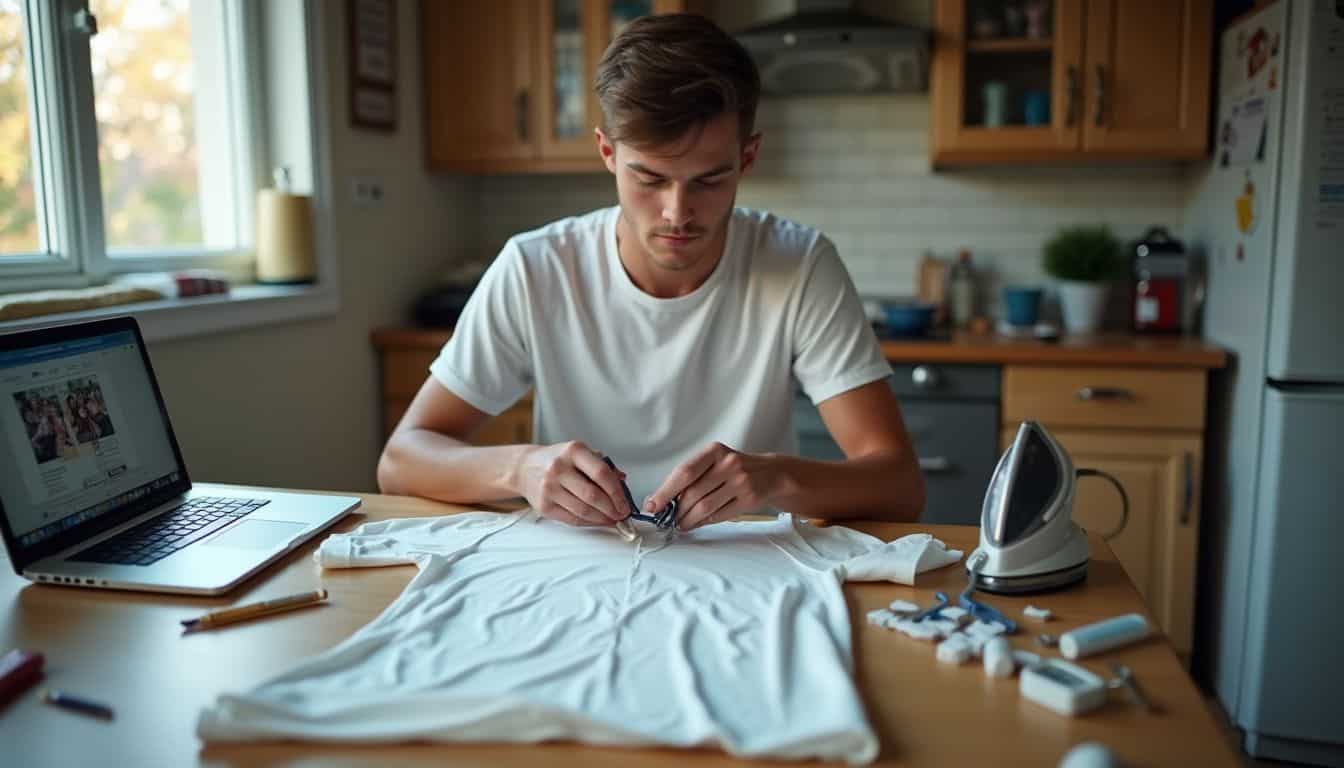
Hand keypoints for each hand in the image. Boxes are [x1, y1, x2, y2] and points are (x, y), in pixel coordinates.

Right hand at [517, 441, 631, 526]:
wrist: (525, 467)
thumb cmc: (558, 460)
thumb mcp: (580, 454)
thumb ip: (602, 465)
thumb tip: (623, 480)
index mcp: (573, 451)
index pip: (601, 473)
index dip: (617, 491)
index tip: (625, 502)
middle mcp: (559, 468)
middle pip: (592, 495)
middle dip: (612, 509)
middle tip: (621, 514)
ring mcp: (549, 488)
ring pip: (583, 510)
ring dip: (602, 519)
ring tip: (612, 519)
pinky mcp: (544, 506)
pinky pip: (572, 519)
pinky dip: (589, 522)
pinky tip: (597, 521)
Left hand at [647, 442, 784, 531]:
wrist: (772, 473)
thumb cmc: (736, 468)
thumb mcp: (716, 461)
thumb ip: (693, 476)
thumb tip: (664, 499)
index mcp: (715, 451)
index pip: (684, 472)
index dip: (665, 491)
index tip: (652, 504)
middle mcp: (729, 464)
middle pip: (693, 493)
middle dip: (676, 510)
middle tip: (667, 519)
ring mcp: (741, 482)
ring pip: (705, 507)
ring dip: (688, 520)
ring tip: (680, 524)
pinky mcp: (749, 499)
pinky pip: (719, 515)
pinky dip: (703, 522)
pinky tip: (696, 523)